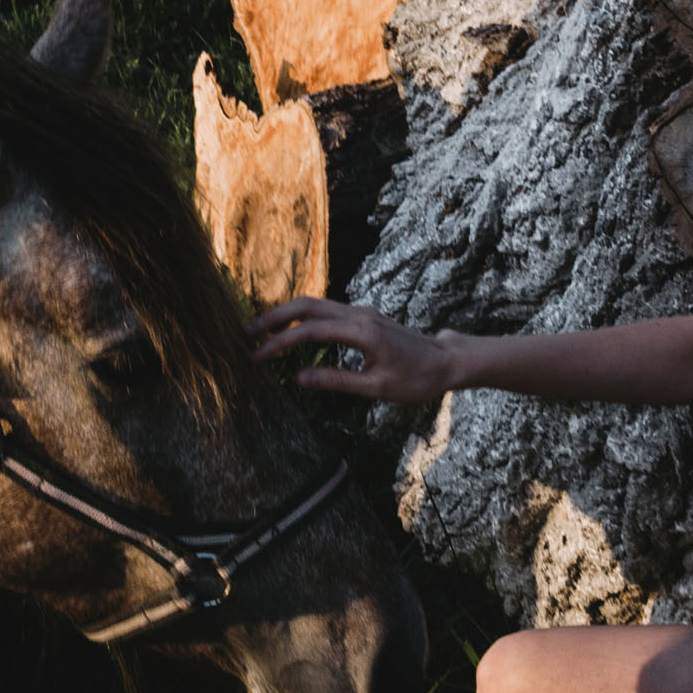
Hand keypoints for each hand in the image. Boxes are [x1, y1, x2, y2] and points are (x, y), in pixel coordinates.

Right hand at [247, 296, 460, 401]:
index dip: (279, 343)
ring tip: (261, 329)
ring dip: (286, 314)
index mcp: (361, 332)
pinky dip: (303, 316)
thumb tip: (298, 378)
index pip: (309, 332)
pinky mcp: (363, 316)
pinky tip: (290, 329)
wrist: (446, 361)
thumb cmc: (417, 379)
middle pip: (306, 306)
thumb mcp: (376, 388)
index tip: (256, 356)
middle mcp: (359, 315)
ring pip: (315, 304)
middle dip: (273, 317)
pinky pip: (326, 309)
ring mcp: (361, 312)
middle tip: (246, 332)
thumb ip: (336, 381)